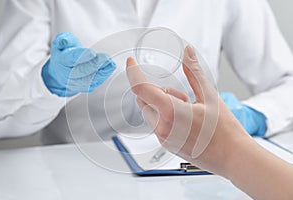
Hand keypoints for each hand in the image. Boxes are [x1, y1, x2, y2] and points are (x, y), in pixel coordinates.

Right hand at [41, 32, 115, 96]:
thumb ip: (64, 39)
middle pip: (80, 71)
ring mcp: (74, 83)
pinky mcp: (83, 88)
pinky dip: (103, 77)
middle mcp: (65, 74)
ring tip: (111, 64)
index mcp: (61, 60)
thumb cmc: (65, 52)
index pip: (71, 59)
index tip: (92, 53)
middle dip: (95, 65)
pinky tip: (109, 69)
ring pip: (88, 80)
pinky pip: (93, 84)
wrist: (62, 69)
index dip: (82, 56)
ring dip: (101, 72)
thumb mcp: (62, 41)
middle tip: (106, 58)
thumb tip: (64, 41)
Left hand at [126, 46, 292, 199]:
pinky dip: (165, 117)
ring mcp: (163, 138)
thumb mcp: (209, 95)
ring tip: (188, 111)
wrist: (233, 157)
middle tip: (183, 97)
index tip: (131, 63)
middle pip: (145, 100)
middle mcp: (162, 127)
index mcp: (170, 112)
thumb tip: (187, 52)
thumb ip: (194, 71)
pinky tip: (186, 122)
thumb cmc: (225, 130)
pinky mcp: (166, 145)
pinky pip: (156, 125)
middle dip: (157, 92)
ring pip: (150, 112)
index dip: (133, 72)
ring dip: (161, 105)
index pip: (141, 88)